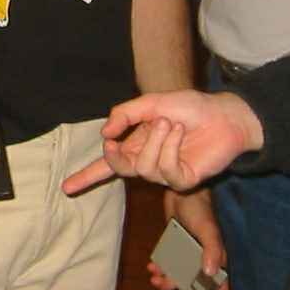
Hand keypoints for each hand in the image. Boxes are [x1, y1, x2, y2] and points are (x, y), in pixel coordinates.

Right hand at [64, 89, 259, 194]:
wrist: (224, 115)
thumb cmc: (191, 107)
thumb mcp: (152, 102)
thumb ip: (125, 114)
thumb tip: (104, 134)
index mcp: (137, 144)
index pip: (109, 164)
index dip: (86, 176)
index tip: (66, 187)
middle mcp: (148, 160)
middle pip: (119, 168)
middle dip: (114, 156)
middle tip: (118, 141)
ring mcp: (166, 173)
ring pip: (142, 168)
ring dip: (154, 141)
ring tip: (170, 124)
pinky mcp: (183, 181)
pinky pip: (165, 171)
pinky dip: (169, 148)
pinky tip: (179, 134)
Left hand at [149, 188, 229, 289]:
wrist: (181, 188)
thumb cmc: (198, 208)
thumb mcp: (207, 229)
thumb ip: (212, 250)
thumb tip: (211, 275)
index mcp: (216, 259)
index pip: (219, 289)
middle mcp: (204, 259)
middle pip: (197, 288)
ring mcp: (190, 252)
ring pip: (180, 276)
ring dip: (168, 282)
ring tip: (155, 280)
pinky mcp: (176, 244)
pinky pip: (170, 262)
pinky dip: (161, 267)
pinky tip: (151, 267)